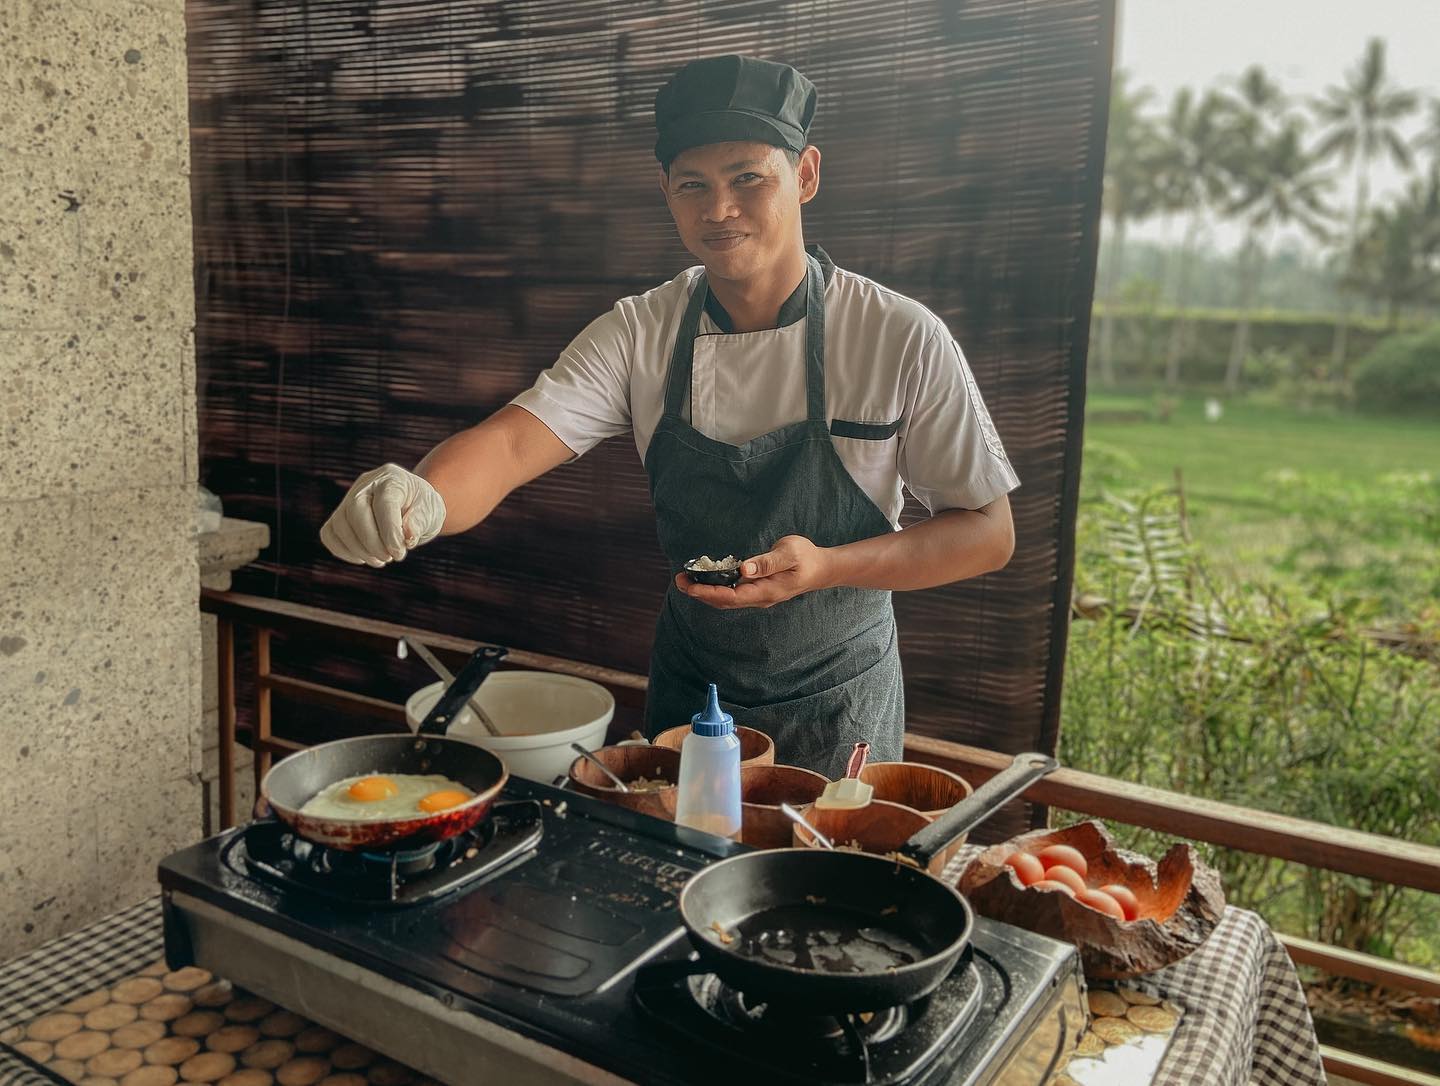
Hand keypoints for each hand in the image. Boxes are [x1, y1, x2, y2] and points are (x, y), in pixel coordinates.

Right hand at [320, 463, 446, 566]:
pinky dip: (342, 550)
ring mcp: (349, 498)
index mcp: (391, 478)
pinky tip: (363, 558)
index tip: (399, 552)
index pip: (383, 503)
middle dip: (371, 541)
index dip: (389, 531)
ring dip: (359, 549)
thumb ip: (420, 522)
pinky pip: (329, 533)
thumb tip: (407, 536)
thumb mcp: (431, 512)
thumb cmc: (423, 508)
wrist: (414, 506)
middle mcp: (366, 484)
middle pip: (355, 511)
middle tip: (390, 558)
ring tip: (382, 560)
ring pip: (340, 524)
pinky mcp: (340, 515)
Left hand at [676, 535, 834, 609]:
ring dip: (705, 592)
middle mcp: (759, 597)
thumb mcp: (790, 553)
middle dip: (700, 593)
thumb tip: (744, 569)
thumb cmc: (807, 558)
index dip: (708, 592)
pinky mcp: (757, 590)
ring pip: (726, 599)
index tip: (690, 586)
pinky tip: (706, 578)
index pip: (731, 596)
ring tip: (686, 580)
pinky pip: (732, 593)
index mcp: (766, 591)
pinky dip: (716, 588)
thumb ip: (768, 562)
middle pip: (724, 601)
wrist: (821, 568)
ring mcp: (758, 595)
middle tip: (679, 580)